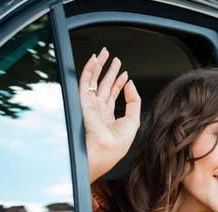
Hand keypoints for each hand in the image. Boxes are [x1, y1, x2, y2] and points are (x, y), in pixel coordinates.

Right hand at [79, 47, 140, 182]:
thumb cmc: (115, 146)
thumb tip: (131, 84)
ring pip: (93, 81)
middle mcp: (97, 112)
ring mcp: (89, 106)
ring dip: (99, 66)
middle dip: (109, 71)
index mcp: (108, 119)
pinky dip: (88, 70)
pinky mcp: (83, 102)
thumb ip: (134, 102)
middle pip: (103, 86)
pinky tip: (94, 60)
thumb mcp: (132, 123)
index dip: (118, 84)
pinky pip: (84, 82)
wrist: (101, 152)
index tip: (125, 74)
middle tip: (115, 59)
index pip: (112, 97)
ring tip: (105, 54)